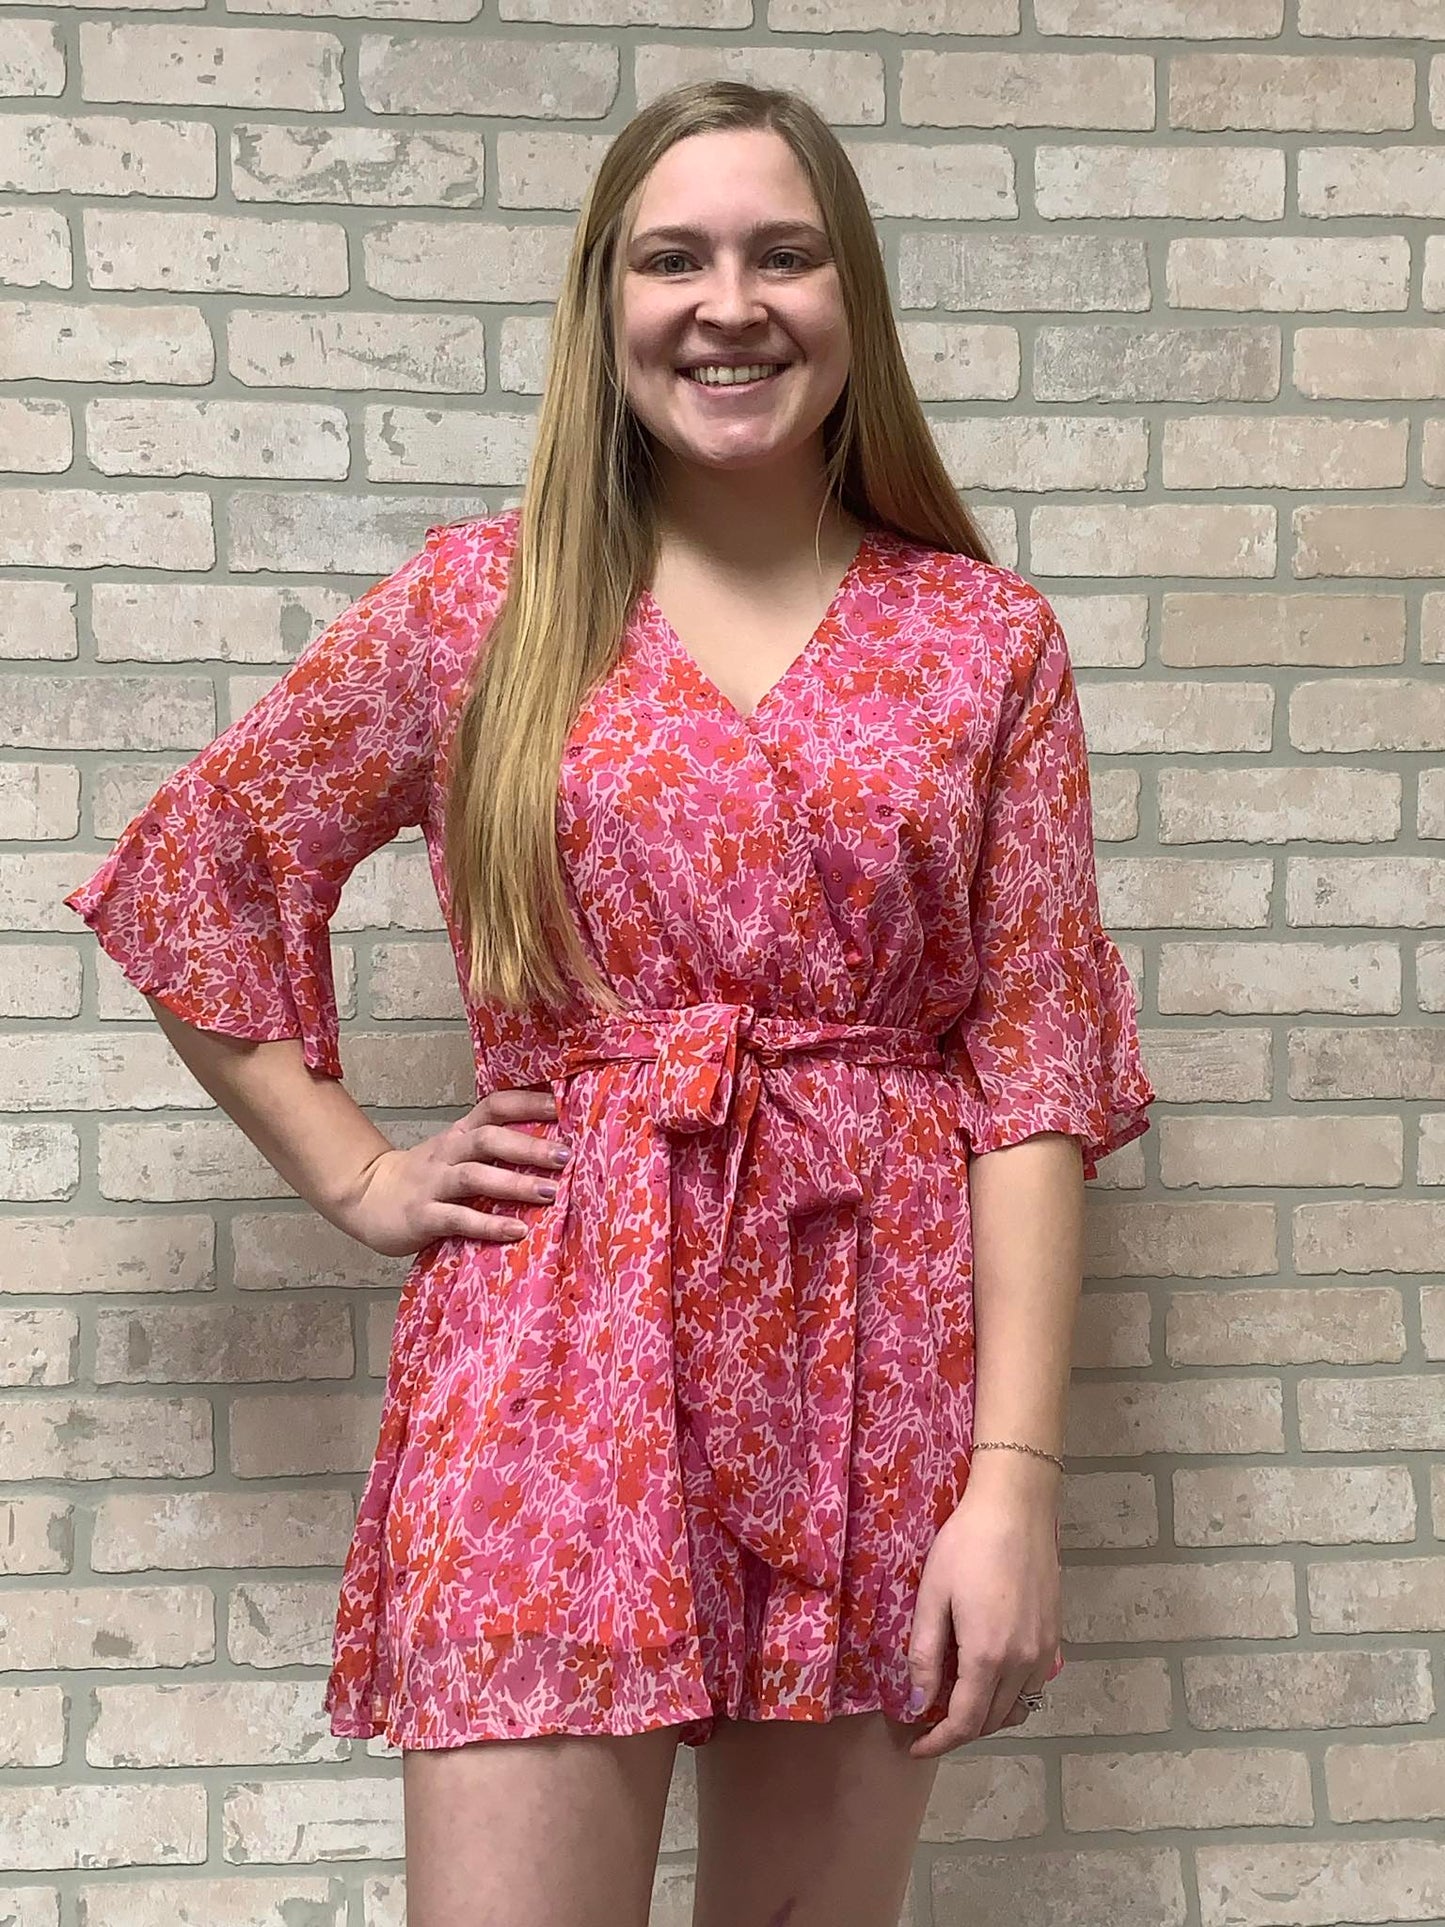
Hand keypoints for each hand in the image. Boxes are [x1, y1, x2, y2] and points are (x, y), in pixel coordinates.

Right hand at [338, 1086, 570, 1257]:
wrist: (366, 1196)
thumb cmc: (425, 1176)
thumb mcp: (455, 1152)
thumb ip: (493, 1148)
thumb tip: (552, 1145)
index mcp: (460, 1133)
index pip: (494, 1106)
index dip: (528, 1102)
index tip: (564, 1105)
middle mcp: (448, 1152)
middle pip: (488, 1139)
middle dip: (529, 1146)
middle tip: (565, 1155)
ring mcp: (433, 1184)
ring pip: (475, 1176)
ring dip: (514, 1183)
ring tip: (550, 1192)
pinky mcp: (423, 1216)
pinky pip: (458, 1218)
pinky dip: (488, 1224)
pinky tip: (516, 1230)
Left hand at [903, 1464, 1061, 1759]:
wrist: (1016, 1508)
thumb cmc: (966, 1545)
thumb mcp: (933, 1596)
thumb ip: (925, 1654)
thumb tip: (918, 1703)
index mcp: (987, 1656)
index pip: (964, 1722)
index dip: (938, 1742)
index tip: (915, 1747)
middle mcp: (1022, 1663)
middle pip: (992, 1721)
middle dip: (959, 1731)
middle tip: (928, 1722)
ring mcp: (1044, 1651)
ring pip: (1017, 1706)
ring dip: (987, 1716)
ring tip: (956, 1702)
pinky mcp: (1055, 1636)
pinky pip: (1033, 1685)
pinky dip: (1010, 1695)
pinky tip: (989, 1677)